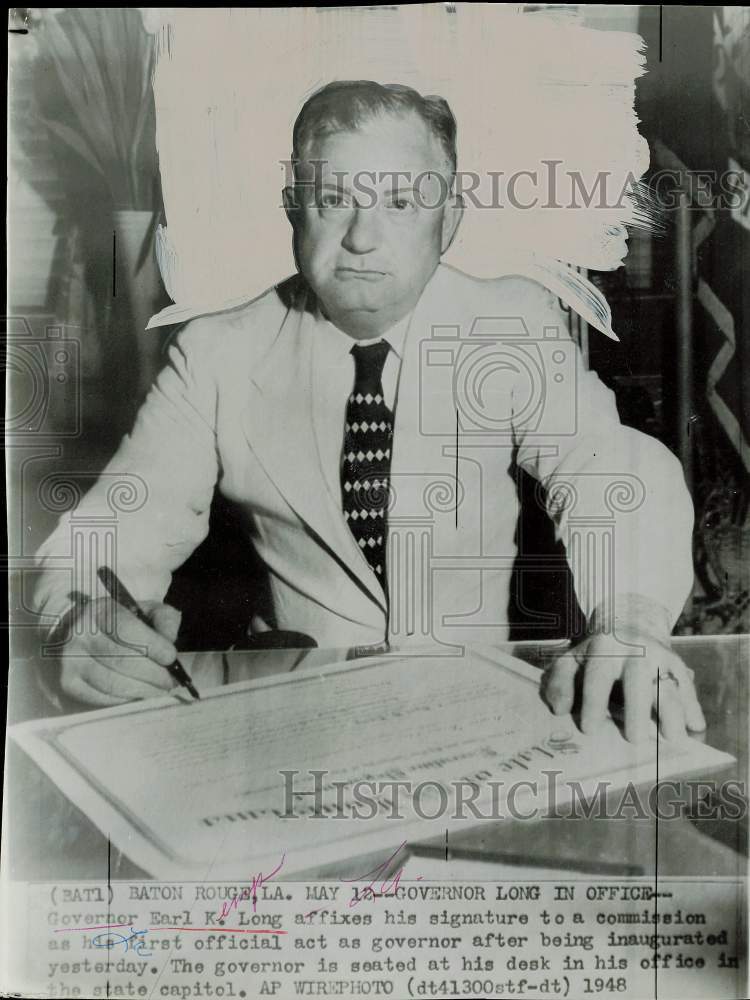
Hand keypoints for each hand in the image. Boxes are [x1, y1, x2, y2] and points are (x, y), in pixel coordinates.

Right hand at [55, 596, 181, 705]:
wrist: (71, 633)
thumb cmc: (115, 623)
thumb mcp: (141, 610)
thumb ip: (162, 619)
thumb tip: (170, 641)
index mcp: (99, 611)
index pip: (128, 630)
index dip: (154, 646)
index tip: (171, 658)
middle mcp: (80, 635)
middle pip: (123, 661)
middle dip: (154, 674)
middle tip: (171, 681)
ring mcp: (70, 661)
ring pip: (114, 683)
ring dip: (143, 690)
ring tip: (159, 689)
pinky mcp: (68, 683)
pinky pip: (103, 697)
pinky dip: (126, 698)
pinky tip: (138, 693)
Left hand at [542, 628, 705, 742]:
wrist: (630, 626)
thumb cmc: (595, 656)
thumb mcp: (571, 660)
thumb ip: (558, 682)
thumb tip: (560, 709)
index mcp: (604, 648)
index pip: (598, 676)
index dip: (593, 703)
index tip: (589, 730)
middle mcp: (634, 651)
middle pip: (637, 681)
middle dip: (636, 710)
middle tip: (634, 739)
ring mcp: (659, 656)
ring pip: (667, 685)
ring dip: (672, 712)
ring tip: (673, 738)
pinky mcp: (677, 665)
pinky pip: (687, 687)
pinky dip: (692, 707)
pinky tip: (695, 727)